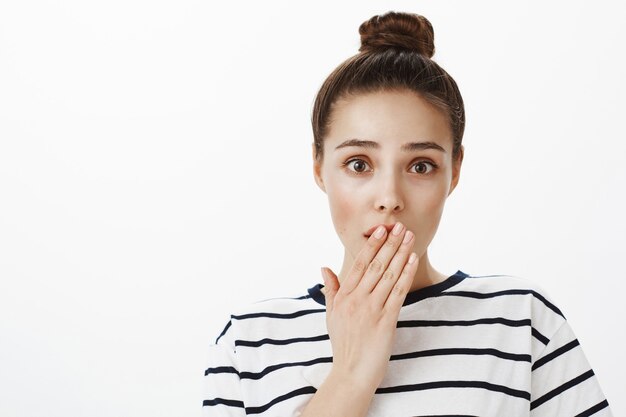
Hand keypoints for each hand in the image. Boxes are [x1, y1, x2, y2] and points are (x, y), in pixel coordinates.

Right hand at [321, 222, 417, 390]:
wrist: (352, 373)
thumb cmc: (343, 344)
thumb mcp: (331, 315)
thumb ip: (331, 289)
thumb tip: (324, 267)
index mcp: (344, 296)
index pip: (360, 264)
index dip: (372, 246)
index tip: (382, 231)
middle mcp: (357, 300)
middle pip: (376, 265)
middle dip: (390, 244)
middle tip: (401, 227)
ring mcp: (372, 309)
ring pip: (389, 275)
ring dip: (401, 254)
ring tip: (410, 237)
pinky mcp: (386, 321)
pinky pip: (398, 292)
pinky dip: (406, 274)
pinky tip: (412, 261)